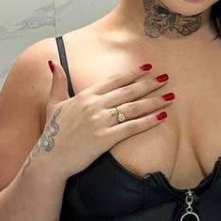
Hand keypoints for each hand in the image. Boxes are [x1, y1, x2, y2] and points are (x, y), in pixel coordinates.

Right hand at [39, 56, 175, 177]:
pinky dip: (148, 121)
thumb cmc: (52, 132)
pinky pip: (132, 127)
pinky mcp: (105, 139)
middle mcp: (95, 106)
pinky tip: (161, 117)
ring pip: (133, 108)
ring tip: (170, 97)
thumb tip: (53, 62)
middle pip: (128, 92)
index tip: (147, 67)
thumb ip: (58, 82)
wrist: (50, 158)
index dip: (133, 73)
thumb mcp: (53, 103)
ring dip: (154, 101)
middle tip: (166, 78)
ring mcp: (101, 122)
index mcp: (85, 96)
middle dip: (149, 84)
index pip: (114, 80)